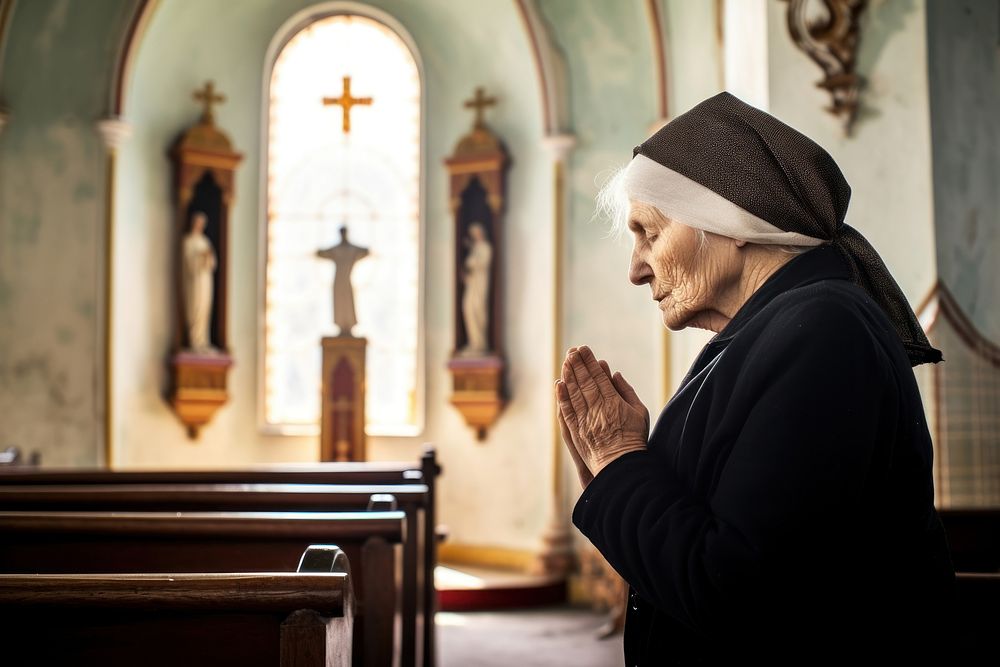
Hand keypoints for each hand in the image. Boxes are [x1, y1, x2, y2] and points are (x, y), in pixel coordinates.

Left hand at [555, 346, 648, 485]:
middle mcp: (598, 410)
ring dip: (568, 376)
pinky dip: (562, 397)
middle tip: (572, 350)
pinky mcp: (576, 432)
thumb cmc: (634, 438)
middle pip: (585, 382)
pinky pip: (567, 411)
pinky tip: (558, 384)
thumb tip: (614, 373)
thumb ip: (627, 391)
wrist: (623, 466)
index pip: (599, 377)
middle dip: (577, 364)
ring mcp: (585, 421)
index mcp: (614, 403)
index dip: (590, 362)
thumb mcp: (640, 412)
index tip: (584, 349)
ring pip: (574, 394)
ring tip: (565, 361)